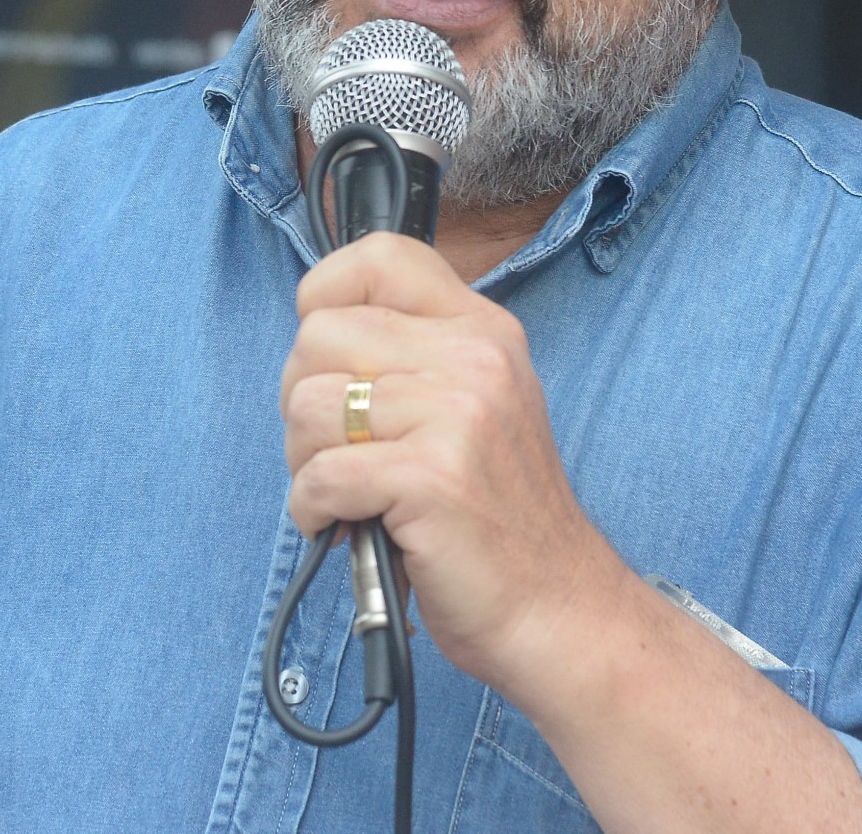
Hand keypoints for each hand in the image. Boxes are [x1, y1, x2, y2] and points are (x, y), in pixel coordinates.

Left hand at [280, 232, 604, 691]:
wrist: (558, 606)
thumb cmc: (494, 515)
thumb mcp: (475, 404)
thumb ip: (411, 357)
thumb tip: (312, 333)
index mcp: (481, 329)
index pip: (380, 255)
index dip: (326, 296)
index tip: (329, 358)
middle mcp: (473, 356)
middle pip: (319, 335)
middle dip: (303, 400)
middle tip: (338, 451)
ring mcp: (458, 413)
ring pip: (308, 404)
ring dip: (305, 461)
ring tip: (347, 494)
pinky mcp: (432, 477)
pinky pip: (320, 475)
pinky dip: (312, 510)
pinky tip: (344, 526)